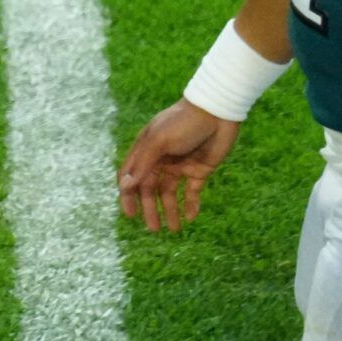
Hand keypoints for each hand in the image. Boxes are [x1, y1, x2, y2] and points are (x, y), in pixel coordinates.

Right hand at [117, 98, 240, 231]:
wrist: (217, 111)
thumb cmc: (184, 122)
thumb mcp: (159, 141)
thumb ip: (142, 164)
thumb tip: (124, 186)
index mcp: (147, 150)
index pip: (131, 177)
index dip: (128, 196)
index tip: (131, 215)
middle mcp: (161, 160)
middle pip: (151, 189)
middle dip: (151, 209)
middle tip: (154, 229)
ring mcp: (180, 165)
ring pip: (170, 193)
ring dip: (170, 211)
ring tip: (174, 229)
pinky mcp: (199, 169)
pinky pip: (192, 191)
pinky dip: (190, 205)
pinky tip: (190, 217)